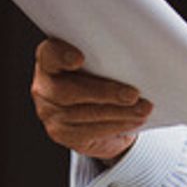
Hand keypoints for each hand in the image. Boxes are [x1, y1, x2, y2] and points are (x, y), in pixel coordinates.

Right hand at [30, 38, 151, 159]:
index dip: (61, 56)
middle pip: (67, 91)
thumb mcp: (101, 63)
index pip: (49, 55)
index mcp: (51, 61)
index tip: (80, 59)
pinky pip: (89, 131)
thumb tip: (140, 52)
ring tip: (142, 109)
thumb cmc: (101, 78)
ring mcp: (49, 112)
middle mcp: (44, 86)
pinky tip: (133, 120)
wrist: (97, 114)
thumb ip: (106, 56)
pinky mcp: (61, 133)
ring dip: (118, 113)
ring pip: (82, 114)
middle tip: (133, 95)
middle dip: (104, 93)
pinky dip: (115, 125)